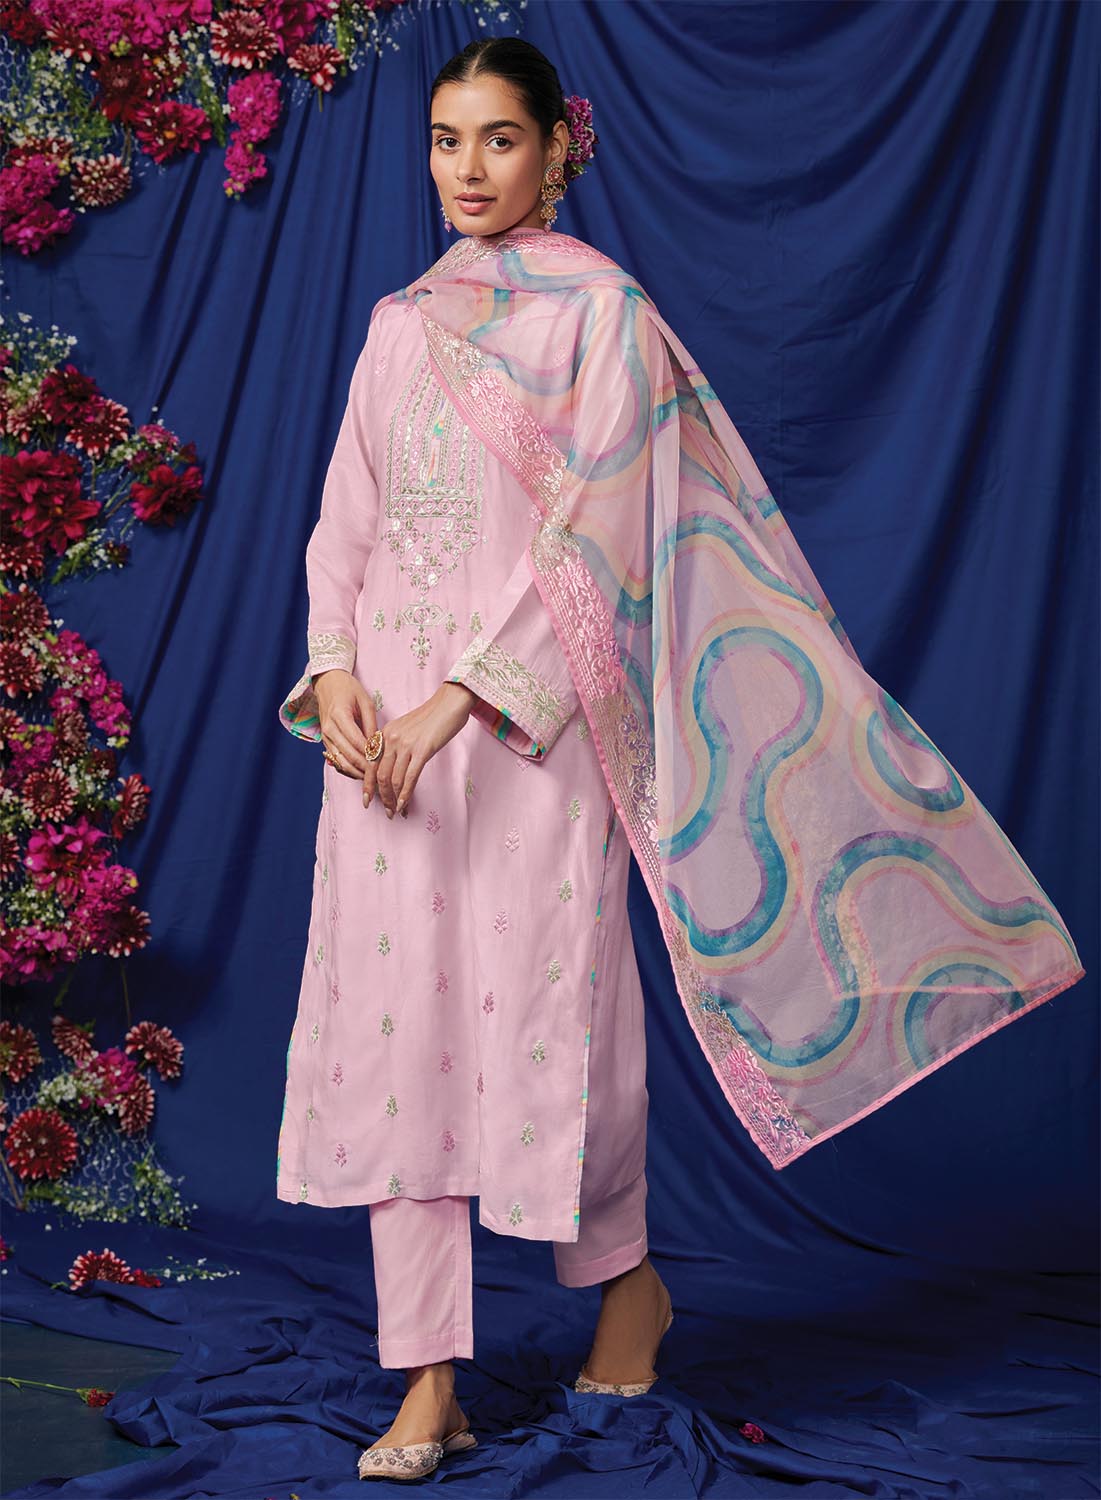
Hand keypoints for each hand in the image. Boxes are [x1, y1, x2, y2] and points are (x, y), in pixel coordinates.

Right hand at [315, 669, 376, 778]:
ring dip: (357, 773)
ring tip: (373, 779)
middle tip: (382, 777)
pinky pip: (336, 760)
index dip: (371, 755)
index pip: (357, 742)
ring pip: (341, 762)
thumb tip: (378, 746)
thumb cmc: (349, 690)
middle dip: (366, 769)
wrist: (328, 684)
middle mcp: (329, 729)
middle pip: (349, 756)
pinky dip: (349, 769)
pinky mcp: (325, 742)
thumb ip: (371, 724)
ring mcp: (325, 737)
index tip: (385, 764)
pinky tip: (362, 773)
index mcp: (340, 716)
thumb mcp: (365, 702)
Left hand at [364, 681, 476, 817]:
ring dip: (394, 799)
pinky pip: (410, 777)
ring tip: (397, 811)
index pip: (370, 764)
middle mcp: (391, 739)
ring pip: (394, 779)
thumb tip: (392, 769)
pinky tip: (406, 805)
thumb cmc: (431, 717)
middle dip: (382, 797)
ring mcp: (406, 744)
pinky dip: (406, 794)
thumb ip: (395, 746)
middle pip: (380, 775)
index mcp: (384, 734)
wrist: (450, 703)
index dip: (367, 785)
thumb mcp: (405, 729)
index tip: (367, 800)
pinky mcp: (423, 750)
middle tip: (387, 812)